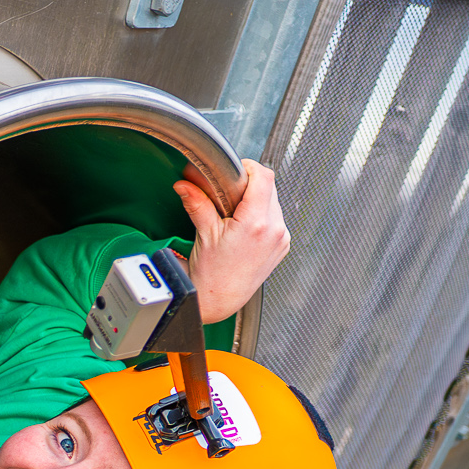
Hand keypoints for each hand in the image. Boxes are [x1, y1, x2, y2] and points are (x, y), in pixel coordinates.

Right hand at [174, 158, 288, 325]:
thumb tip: (185, 184)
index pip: (264, 177)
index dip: (249, 168)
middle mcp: (274, 230)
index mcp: (255, 223)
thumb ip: (198, 204)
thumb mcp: (204, 234)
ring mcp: (281, 239)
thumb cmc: (212, 276)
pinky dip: (261, 216)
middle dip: (249, 185)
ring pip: (273, 201)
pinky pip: (276, 218)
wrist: (219, 301)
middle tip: (228, 195)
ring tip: (235, 215)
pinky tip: (244, 228)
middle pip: (269, 187)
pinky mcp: (282, 246)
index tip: (236, 172)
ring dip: (256, 200)